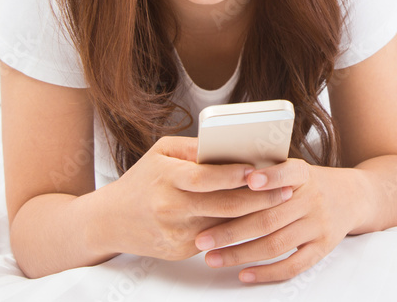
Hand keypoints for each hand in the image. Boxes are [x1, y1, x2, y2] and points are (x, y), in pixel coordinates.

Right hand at [93, 135, 294, 260]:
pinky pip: (216, 237)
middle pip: (223, 205)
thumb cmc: (142, 180)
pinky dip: (239, 228)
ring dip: (256, 215)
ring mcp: (176, 232)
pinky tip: (260, 220)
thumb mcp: (161, 153)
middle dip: (259, 198)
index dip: (232, 175)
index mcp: (166, 178)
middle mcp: (170, 207)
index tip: (258, 171)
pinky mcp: (180, 251)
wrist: (110, 221)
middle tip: (286, 190)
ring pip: (225, 224)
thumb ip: (195, 149)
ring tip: (281, 203)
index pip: (204, 177)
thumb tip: (231, 146)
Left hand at [192, 157, 364, 282]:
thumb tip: (219, 174)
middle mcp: (312, 199)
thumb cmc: (310, 183)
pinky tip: (244, 274)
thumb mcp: (296, 168)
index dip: (269, 177)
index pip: (288, 173)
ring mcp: (318, 225)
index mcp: (303, 174)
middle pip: (269, 218)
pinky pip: (293, 265)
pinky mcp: (322, 247)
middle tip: (202, 238)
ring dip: (240, 254)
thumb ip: (268, 172)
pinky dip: (267, 273)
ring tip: (212, 258)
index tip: (246, 180)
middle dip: (231, 231)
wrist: (353, 196)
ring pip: (276, 244)